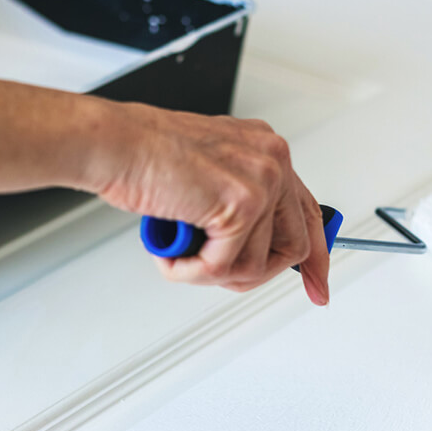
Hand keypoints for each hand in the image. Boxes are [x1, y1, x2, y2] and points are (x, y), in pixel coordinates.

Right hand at [87, 102, 329, 305]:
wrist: (114, 144)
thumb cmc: (144, 157)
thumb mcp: (207, 175)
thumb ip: (236, 202)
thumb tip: (249, 246)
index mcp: (266, 150)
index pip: (307, 213)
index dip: (316, 257)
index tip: (317, 286)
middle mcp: (272, 160)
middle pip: (292, 246)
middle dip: (253, 274)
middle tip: (217, 276)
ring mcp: (261, 181)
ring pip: (255, 264)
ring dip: (211, 273)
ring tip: (179, 255)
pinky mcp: (240, 206)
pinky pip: (225, 267)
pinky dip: (191, 272)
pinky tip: (170, 255)